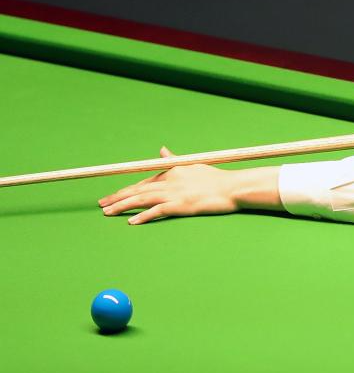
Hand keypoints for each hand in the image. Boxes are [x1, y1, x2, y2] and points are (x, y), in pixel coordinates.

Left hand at [98, 146, 244, 224]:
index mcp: (172, 171)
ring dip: (122, 206)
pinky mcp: (180, 205)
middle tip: (102, 204)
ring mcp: (174, 193)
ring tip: (107, 212)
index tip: (113, 195)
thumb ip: (175, 160)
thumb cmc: (216, 178)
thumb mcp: (193, 165)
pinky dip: (143, 216)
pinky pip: (157, 211)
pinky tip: (131, 221)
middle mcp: (169, 181)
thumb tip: (162, 150)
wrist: (232, 187)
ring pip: (142, 199)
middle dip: (118, 197)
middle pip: (138, 189)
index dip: (127, 189)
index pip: (145, 182)